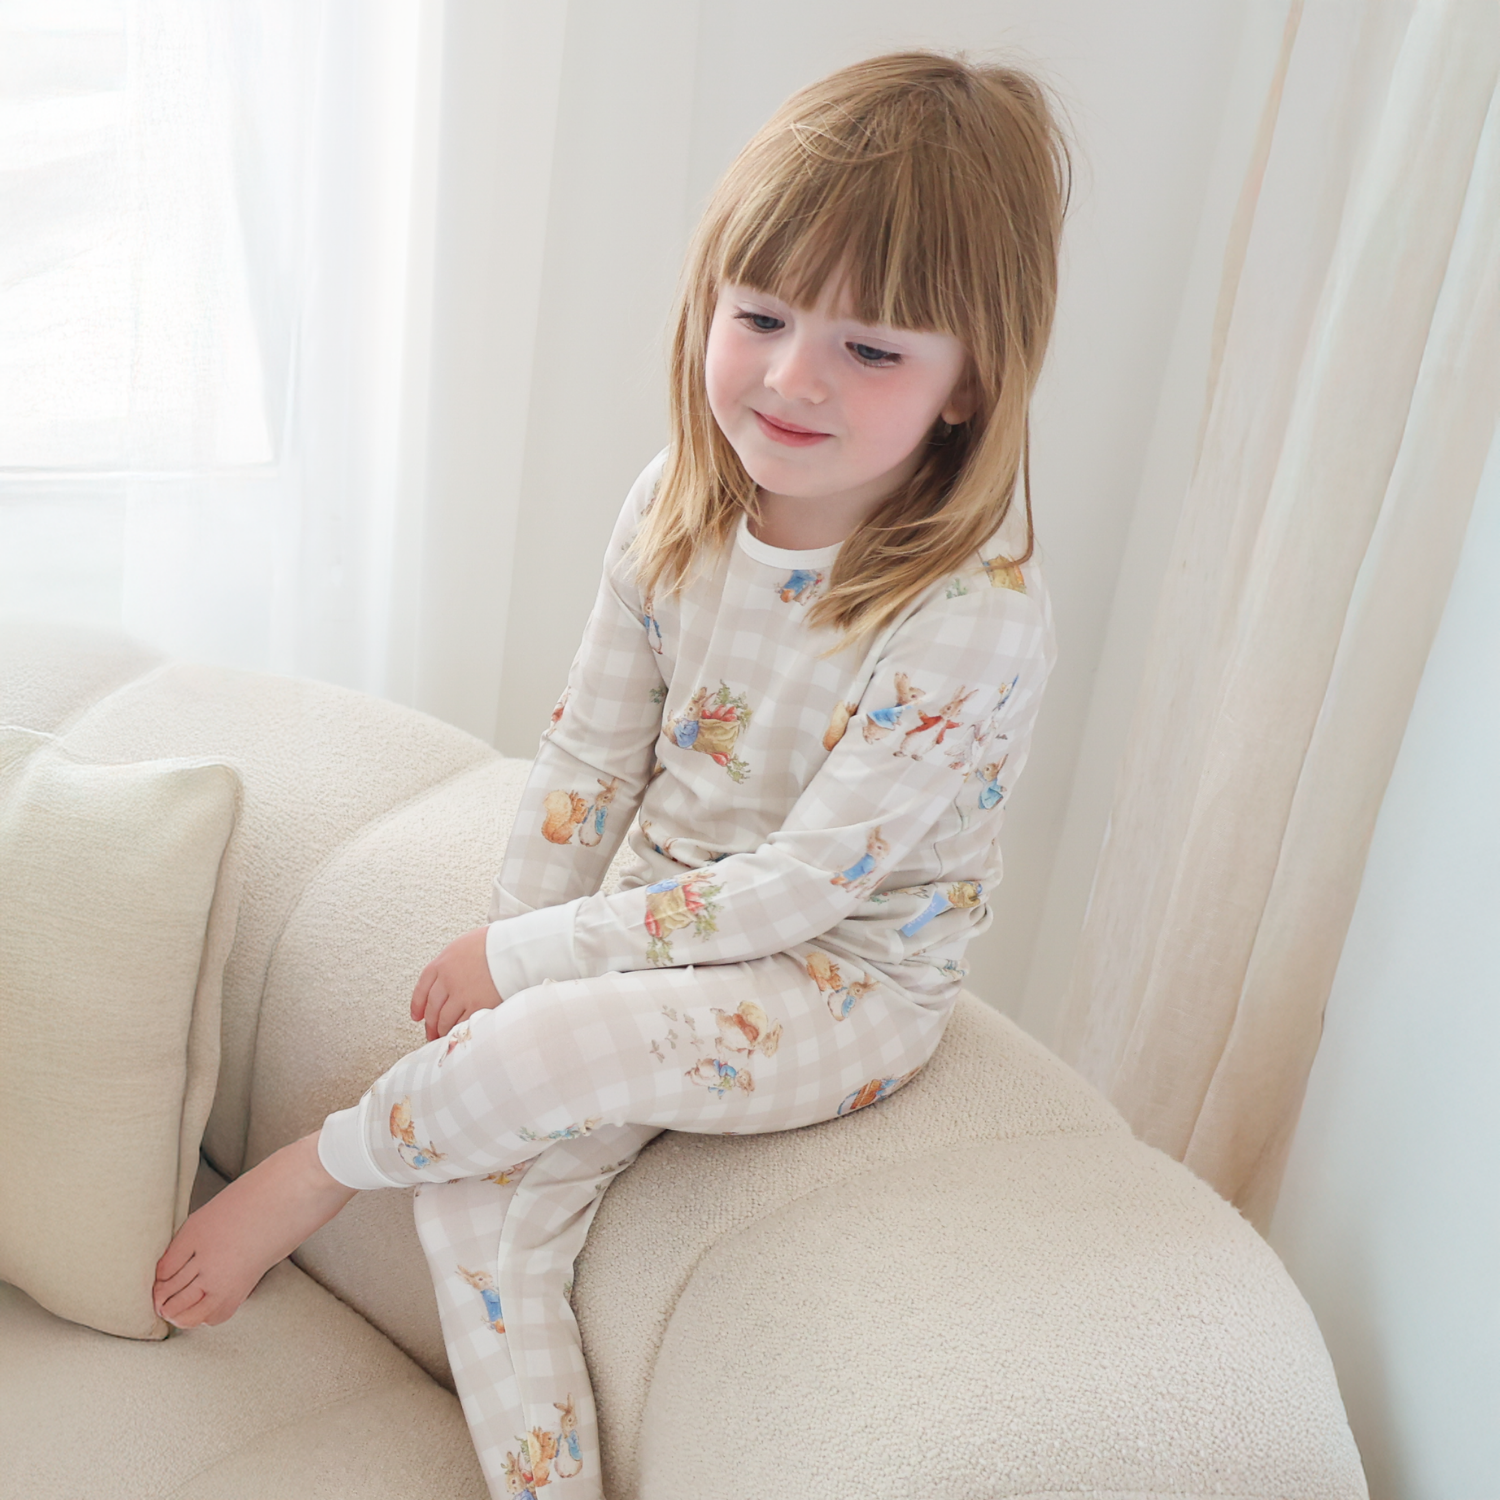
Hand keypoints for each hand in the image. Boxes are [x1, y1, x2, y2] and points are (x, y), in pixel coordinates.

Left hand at [410, 926, 502, 1040]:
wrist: (513, 948)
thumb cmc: (494, 943)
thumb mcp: (464, 945)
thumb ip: (451, 963)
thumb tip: (447, 977)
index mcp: (442, 963)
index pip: (422, 988)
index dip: (417, 1004)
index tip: (417, 1016)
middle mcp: (447, 980)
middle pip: (432, 1007)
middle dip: (430, 1023)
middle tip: (430, 1032)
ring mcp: (461, 994)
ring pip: (444, 1019)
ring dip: (441, 1031)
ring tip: (443, 1037)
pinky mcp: (477, 1005)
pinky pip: (462, 1023)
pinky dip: (458, 1030)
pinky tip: (458, 1033)